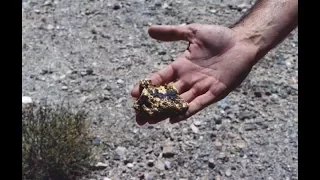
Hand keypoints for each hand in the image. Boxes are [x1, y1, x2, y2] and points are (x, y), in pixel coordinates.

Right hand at [131, 24, 257, 124]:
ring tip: (150, 120)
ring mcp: (201, 87)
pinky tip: (173, 119)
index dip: (147, 86)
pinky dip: (186, 112)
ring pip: (179, 102)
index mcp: (181, 66)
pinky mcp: (214, 93)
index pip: (160, 78)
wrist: (242, 42)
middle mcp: (188, 79)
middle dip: (152, 105)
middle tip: (139, 116)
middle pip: (166, 95)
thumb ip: (172, 33)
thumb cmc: (219, 37)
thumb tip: (149, 30)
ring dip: (165, 111)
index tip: (133, 94)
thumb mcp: (192, 32)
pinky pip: (198, 104)